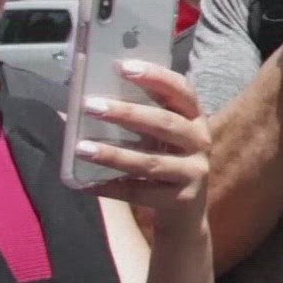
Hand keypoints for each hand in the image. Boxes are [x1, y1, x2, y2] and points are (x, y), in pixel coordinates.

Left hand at [74, 61, 209, 218]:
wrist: (185, 215)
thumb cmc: (163, 163)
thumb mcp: (157, 138)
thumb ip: (134, 118)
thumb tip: (81, 99)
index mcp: (194, 118)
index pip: (181, 90)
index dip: (155, 76)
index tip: (123, 66)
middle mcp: (200, 142)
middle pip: (165, 123)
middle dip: (127, 113)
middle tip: (91, 105)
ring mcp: (193, 172)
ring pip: (151, 161)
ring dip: (114, 154)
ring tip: (81, 148)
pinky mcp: (182, 200)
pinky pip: (141, 193)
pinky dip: (112, 187)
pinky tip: (87, 185)